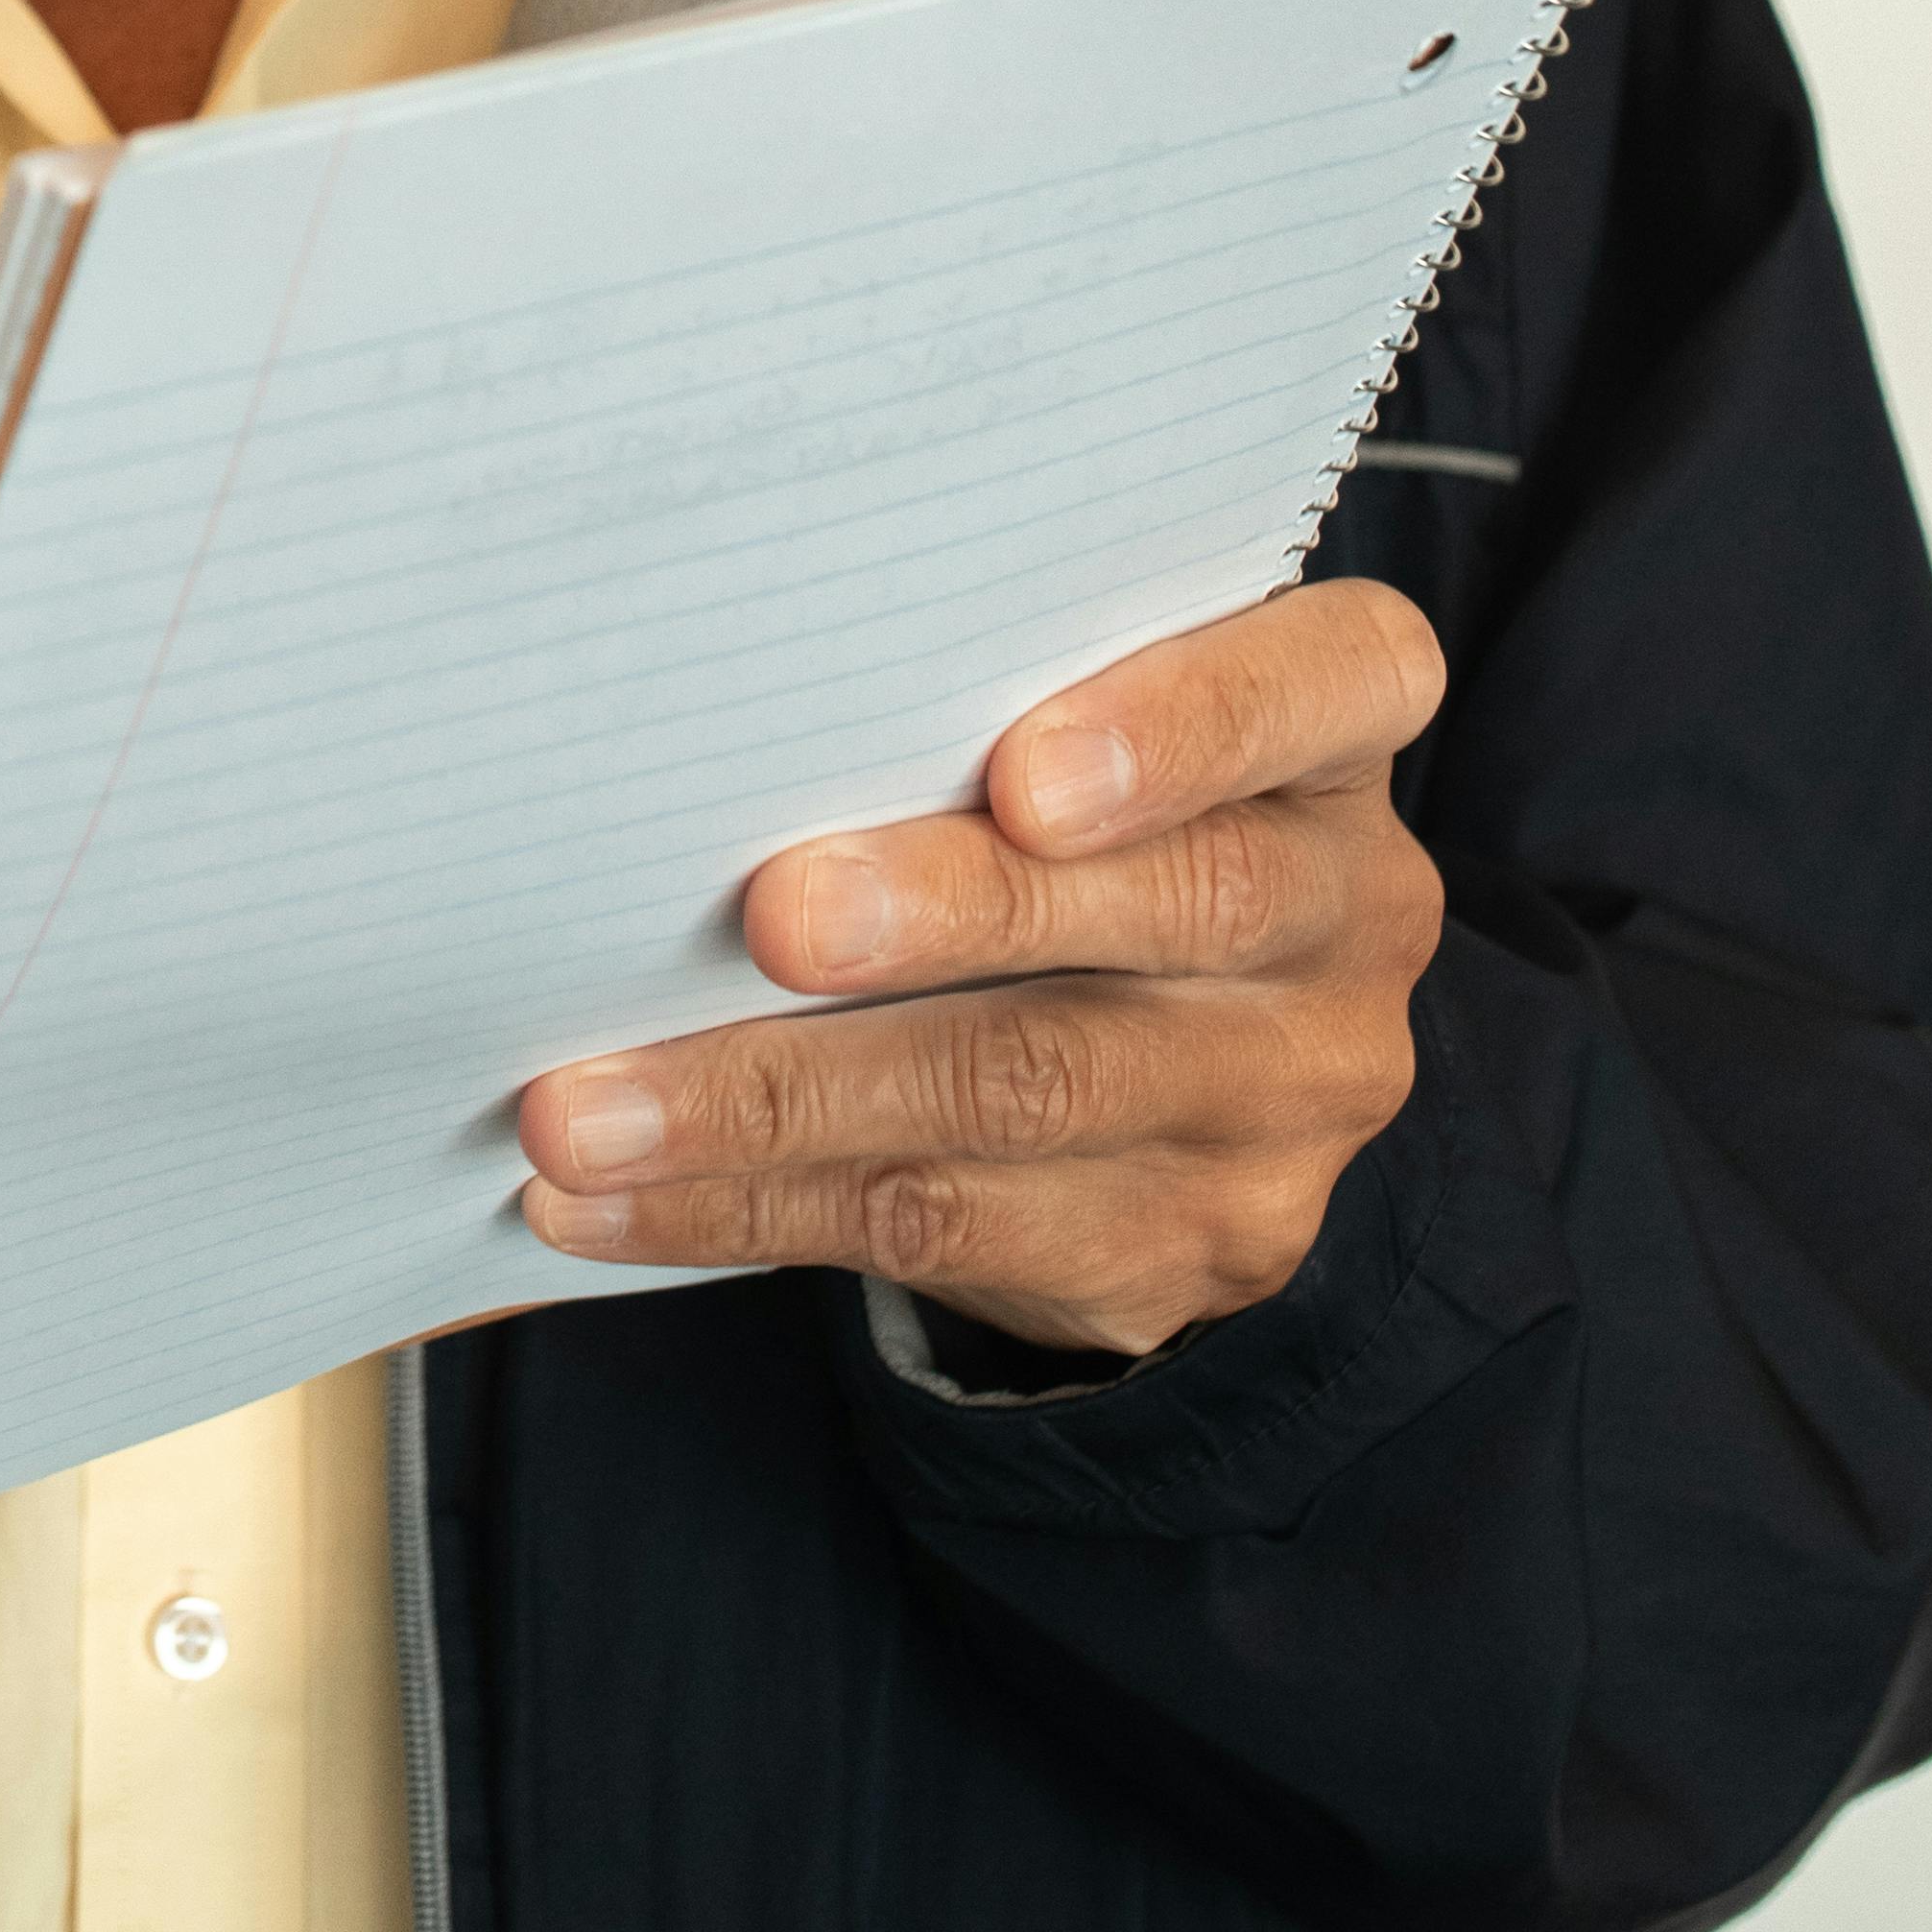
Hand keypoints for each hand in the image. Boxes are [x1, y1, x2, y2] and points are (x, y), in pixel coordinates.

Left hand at [510, 578, 1447, 1364]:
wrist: (1210, 1065)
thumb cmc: (1091, 813)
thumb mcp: (1094, 714)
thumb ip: (975, 693)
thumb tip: (694, 705)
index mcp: (1332, 737)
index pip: (1330, 685)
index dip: (1185, 727)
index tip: (1025, 777)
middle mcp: (1344, 914)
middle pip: (1173, 902)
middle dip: (951, 913)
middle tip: (773, 919)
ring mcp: (1283, 1099)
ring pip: (1027, 1092)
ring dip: (779, 1099)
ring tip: (587, 1110)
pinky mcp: (1184, 1246)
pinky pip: (945, 1228)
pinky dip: (749, 1204)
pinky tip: (609, 1197)